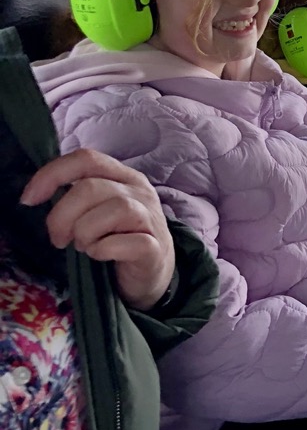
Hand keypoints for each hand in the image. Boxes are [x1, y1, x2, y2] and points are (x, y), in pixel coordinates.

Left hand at [21, 149, 175, 311]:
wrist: (153, 270)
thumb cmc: (118, 236)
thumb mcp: (99, 208)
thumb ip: (78, 195)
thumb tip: (36, 194)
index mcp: (124, 176)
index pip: (87, 159)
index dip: (52, 174)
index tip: (30, 199)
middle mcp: (140, 191)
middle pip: (90, 188)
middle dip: (62, 216)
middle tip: (60, 239)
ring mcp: (151, 218)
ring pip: (113, 210)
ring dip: (85, 233)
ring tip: (85, 246)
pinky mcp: (155, 247)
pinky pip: (124, 243)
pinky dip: (103, 251)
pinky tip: (101, 255)